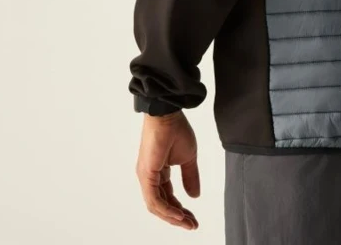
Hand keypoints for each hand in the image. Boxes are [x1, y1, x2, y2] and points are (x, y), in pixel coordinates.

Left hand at [135, 110, 199, 230]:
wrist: (168, 115)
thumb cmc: (176, 130)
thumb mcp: (188, 158)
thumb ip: (190, 177)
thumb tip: (194, 196)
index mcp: (159, 172)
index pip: (169, 197)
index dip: (181, 210)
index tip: (193, 218)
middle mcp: (150, 177)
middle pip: (162, 205)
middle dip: (178, 217)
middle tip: (192, 225)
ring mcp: (146, 177)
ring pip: (157, 206)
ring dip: (173, 217)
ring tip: (188, 223)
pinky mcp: (146, 175)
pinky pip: (154, 199)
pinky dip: (167, 209)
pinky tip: (178, 215)